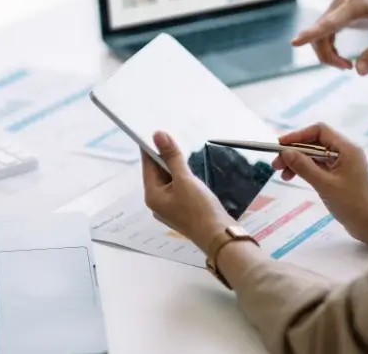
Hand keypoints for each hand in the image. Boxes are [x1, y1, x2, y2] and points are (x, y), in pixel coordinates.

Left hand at [141, 131, 235, 250]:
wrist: (219, 236)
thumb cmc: (200, 208)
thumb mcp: (185, 179)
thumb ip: (172, 156)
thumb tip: (158, 134)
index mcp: (152, 195)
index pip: (147, 165)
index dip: (151, 147)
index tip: (155, 130)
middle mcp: (157, 202)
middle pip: (157, 173)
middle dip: (164, 157)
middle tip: (172, 138)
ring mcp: (169, 208)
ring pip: (168, 180)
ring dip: (174, 167)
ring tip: (181, 151)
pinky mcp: (181, 210)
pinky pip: (177, 188)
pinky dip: (181, 178)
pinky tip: (190, 172)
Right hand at [271, 123, 367, 249]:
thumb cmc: (352, 204)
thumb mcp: (325, 185)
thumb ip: (304, 167)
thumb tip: (286, 152)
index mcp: (346, 149)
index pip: (319, 131)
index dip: (298, 135)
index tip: (280, 145)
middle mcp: (345, 152)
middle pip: (314, 142)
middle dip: (294, 151)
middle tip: (276, 164)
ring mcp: (342, 163)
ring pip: (314, 155)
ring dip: (297, 161)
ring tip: (282, 174)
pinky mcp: (339, 175)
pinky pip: (318, 165)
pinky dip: (304, 169)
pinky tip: (293, 177)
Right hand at [292, 0, 367, 74]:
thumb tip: (358, 71)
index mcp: (359, 4)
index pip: (331, 22)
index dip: (312, 34)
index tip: (295, 42)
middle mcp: (344, 1)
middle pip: (321, 32)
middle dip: (328, 56)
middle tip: (347, 68)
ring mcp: (339, 5)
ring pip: (320, 34)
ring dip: (327, 54)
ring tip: (347, 66)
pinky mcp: (338, 11)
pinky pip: (323, 33)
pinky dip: (329, 49)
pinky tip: (342, 59)